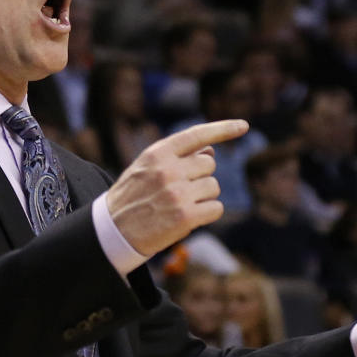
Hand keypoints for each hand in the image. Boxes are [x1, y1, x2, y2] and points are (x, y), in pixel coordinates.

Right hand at [106, 120, 248, 255]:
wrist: (113, 230)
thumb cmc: (132, 196)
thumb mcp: (147, 167)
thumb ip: (176, 156)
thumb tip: (210, 150)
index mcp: (158, 154)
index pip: (196, 135)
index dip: (223, 128)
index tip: (243, 126)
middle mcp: (168, 170)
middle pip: (209, 164)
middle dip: (200, 177)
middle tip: (179, 190)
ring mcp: (178, 193)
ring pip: (213, 187)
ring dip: (203, 196)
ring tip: (179, 205)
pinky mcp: (185, 217)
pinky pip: (216, 208)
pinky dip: (208, 213)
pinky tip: (188, 218)